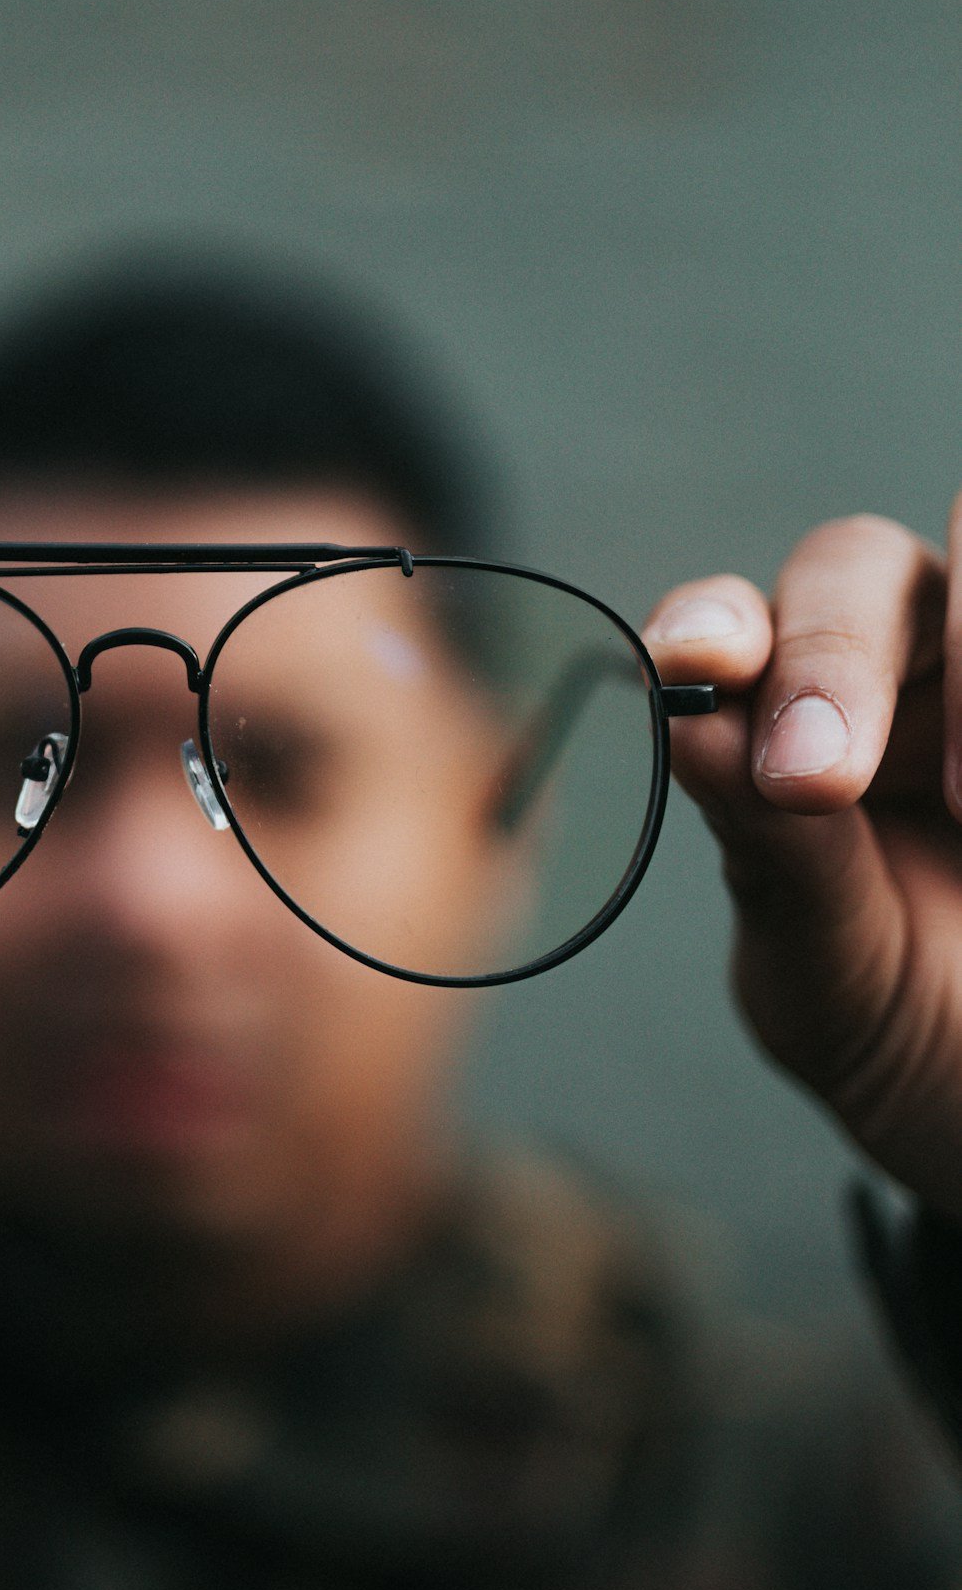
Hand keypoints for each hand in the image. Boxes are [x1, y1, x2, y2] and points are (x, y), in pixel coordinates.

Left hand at [644, 506, 961, 1219]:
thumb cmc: (902, 1026)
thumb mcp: (828, 963)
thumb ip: (772, 851)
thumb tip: (688, 722)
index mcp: (786, 718)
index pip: (736, 620)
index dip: (713, 619)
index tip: (700, 666)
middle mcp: (896, 666)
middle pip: (859, 563)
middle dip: (834, 653)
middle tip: (818, 780)